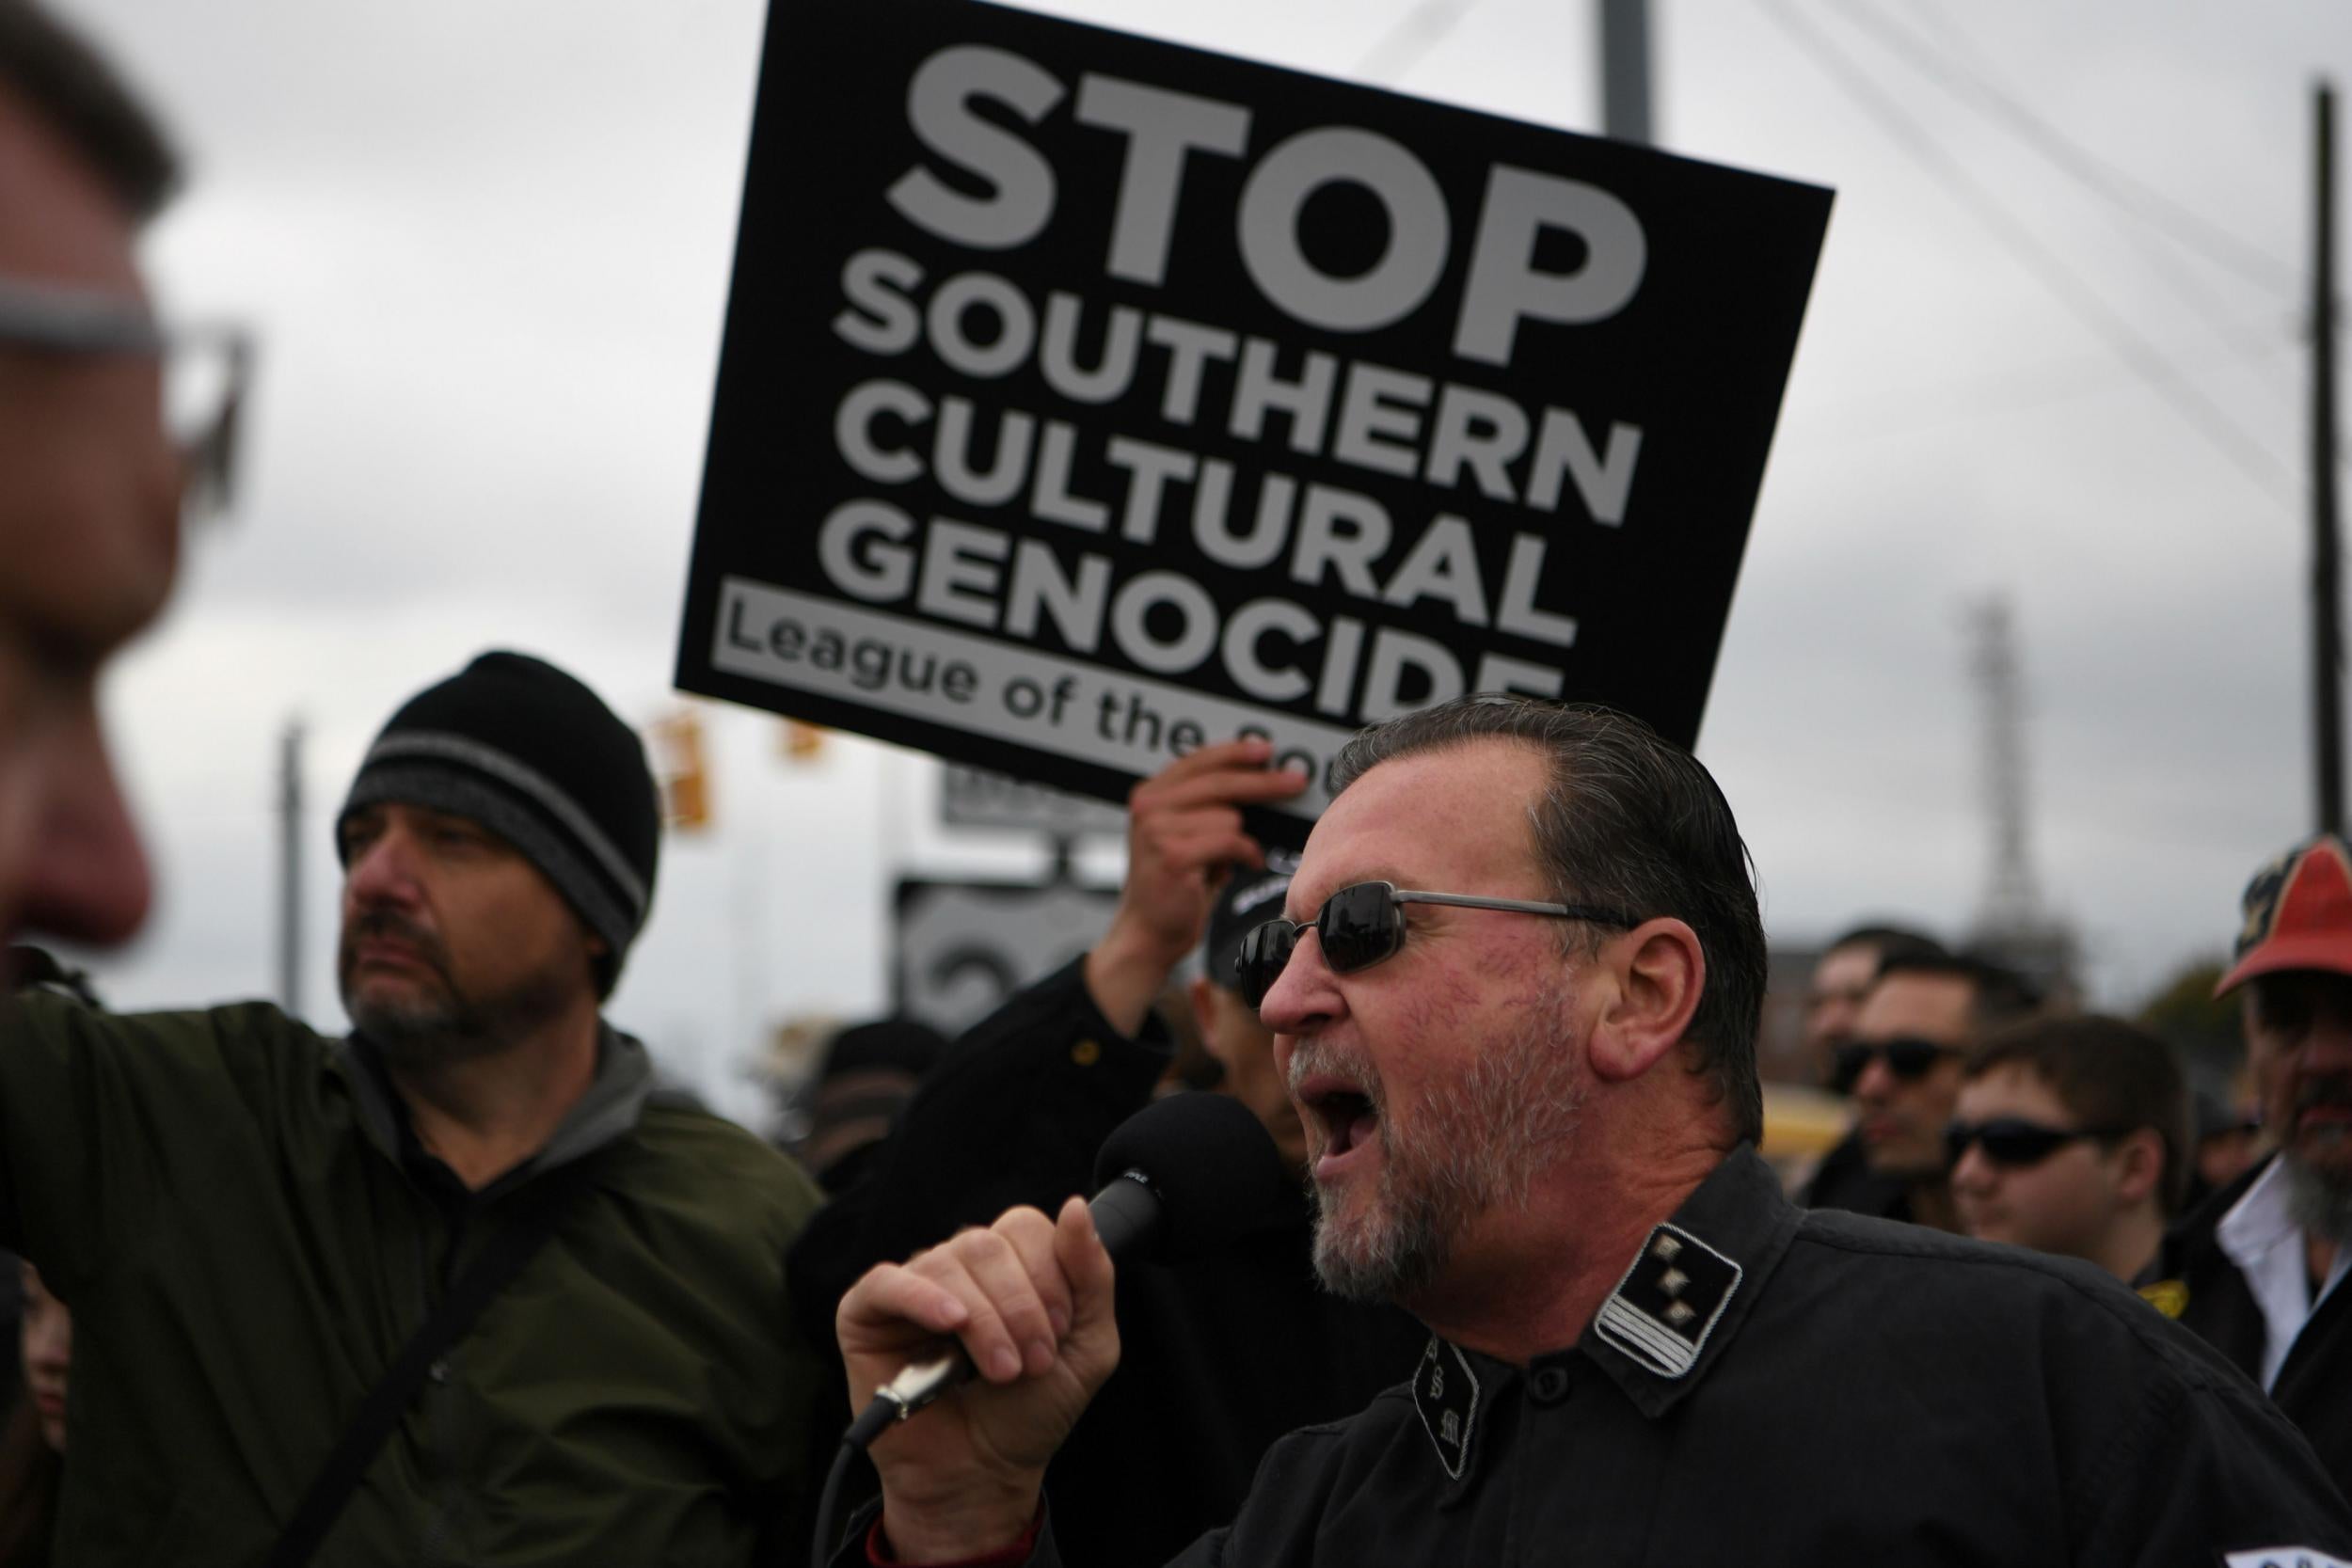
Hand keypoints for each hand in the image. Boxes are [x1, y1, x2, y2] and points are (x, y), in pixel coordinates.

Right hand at [836, 1196, 1118, 1561]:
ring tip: (1001, 1371)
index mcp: (1007, 1265)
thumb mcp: (1088, 1346)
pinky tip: (950, 1323)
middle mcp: (957, 1267)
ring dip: (984, 1321)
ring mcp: (911, 1287)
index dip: (1049, 1275)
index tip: (1060, 1332)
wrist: (984, 1477)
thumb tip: (1075, 1207)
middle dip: (1020, 1307)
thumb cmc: (1030, 1413)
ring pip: (947, 1264)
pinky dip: (920, 1297)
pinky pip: (886, 1282)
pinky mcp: (866, 1314)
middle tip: (1032, 1363)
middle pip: (987, 1244)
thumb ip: (1091, 1276)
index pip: (1025, 1228)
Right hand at [1084, 739, 1308, 1033]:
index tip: (1266, 749)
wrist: (1150, 933)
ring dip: (1240, 840)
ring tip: (1228, 861)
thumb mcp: (1186, 835)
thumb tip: (1261, 777)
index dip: (1235, 752)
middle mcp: (1148, 806)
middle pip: (1220, 782)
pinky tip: (1242, 867)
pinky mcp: (1174, 855)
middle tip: (1297, 781)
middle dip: (1264, 782)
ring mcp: (1157, 830)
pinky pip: (1231, 841)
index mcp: (1149, 794)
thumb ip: (1207, 805)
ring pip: (1230, 817)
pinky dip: (1246, 854)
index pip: (1198, 760)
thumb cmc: (1177, 885)